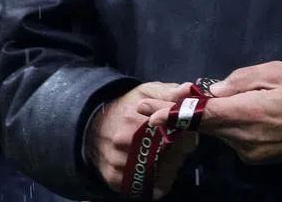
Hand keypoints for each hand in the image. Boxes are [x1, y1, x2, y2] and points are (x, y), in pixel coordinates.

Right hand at [85, 81, 197, 198]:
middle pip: (173, 157)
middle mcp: (127, 144)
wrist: (93, 125)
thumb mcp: (146, 92)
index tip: (184, 131)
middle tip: (176, 144)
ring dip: (171, 167)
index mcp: (137, 120)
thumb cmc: (126, 107)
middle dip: (180, 151)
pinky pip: (150, 190)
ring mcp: (121, 165)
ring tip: (165, 154)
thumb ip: (169, 91)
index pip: (178, 136)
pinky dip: (160, 182)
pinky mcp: (117, 181)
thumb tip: (188, 90)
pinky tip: (157, 169)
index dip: (188, 135)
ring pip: (164, 175)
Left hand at [147, 61, 281, 165]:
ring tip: (200, 104)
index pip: (201, 114)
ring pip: (217, 131)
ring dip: (205, 120)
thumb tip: (215, 90)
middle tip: (148, 108)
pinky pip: (231, 138)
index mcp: (246, 112)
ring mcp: (246, 151)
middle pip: (201, 125)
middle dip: (174, 116)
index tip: (150, 112)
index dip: (174, 113)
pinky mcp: (252, 159)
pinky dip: (226, 126)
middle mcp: (241, 136)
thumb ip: (242, 79)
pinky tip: (237, 116)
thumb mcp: (277, 72)